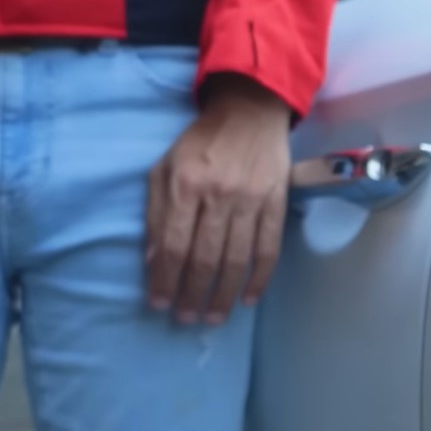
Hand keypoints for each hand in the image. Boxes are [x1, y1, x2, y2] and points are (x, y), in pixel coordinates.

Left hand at [145, 74, 291, 325]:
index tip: (158, 304)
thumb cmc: (201, 142)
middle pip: (205, 258)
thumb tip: (153, 260)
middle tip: (186, 319)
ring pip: (237, 259)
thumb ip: (156, 213)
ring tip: (213, 318)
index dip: (165, 279)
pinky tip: (248, 299)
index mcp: (185, 185)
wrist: (250, 111)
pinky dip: (260, 279)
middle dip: (193, 295)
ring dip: (224, 294)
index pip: (174, 245)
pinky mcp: (276, 203)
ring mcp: (251, 200)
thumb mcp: (164, 168)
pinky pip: (269, 249)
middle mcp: (218, 195)